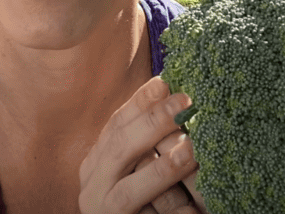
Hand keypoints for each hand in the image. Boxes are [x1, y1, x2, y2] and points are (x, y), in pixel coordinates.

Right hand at [79, 76, 199, 213]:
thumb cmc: (147, 203)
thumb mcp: (143, 168)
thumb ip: (150, 143)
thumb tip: (177, 97)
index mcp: (96, 164)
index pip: (116, 125)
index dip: (140, 103)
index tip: (166, 82)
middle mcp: (91, 186)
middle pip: (117, 149)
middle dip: (152, 123)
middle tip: (185, 104)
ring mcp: (100, 212)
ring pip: (126, 191)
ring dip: (160, 169)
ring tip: (191, 149)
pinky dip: (168, 209)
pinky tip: (193, 206)